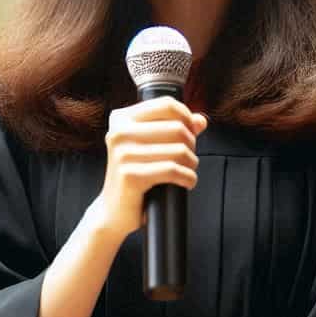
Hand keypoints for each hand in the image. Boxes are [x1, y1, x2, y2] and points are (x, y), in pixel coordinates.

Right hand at [93, 96, 205, 241]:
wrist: (113, 211)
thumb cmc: (134, 177)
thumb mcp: (151, 147)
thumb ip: (175, 129)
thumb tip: (202, 120)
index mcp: (121, 119)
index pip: (167, 105)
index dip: (187, 117)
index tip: (191, 133)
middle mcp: (119, 133)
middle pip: (178, 128)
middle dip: (191, 145)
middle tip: (188, 159)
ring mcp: (123, 154)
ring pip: (179, 150)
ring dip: (191, 164)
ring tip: (187, 171)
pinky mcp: (130, 176)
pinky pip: (173, 170)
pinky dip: (188, 178)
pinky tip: (186, 182)